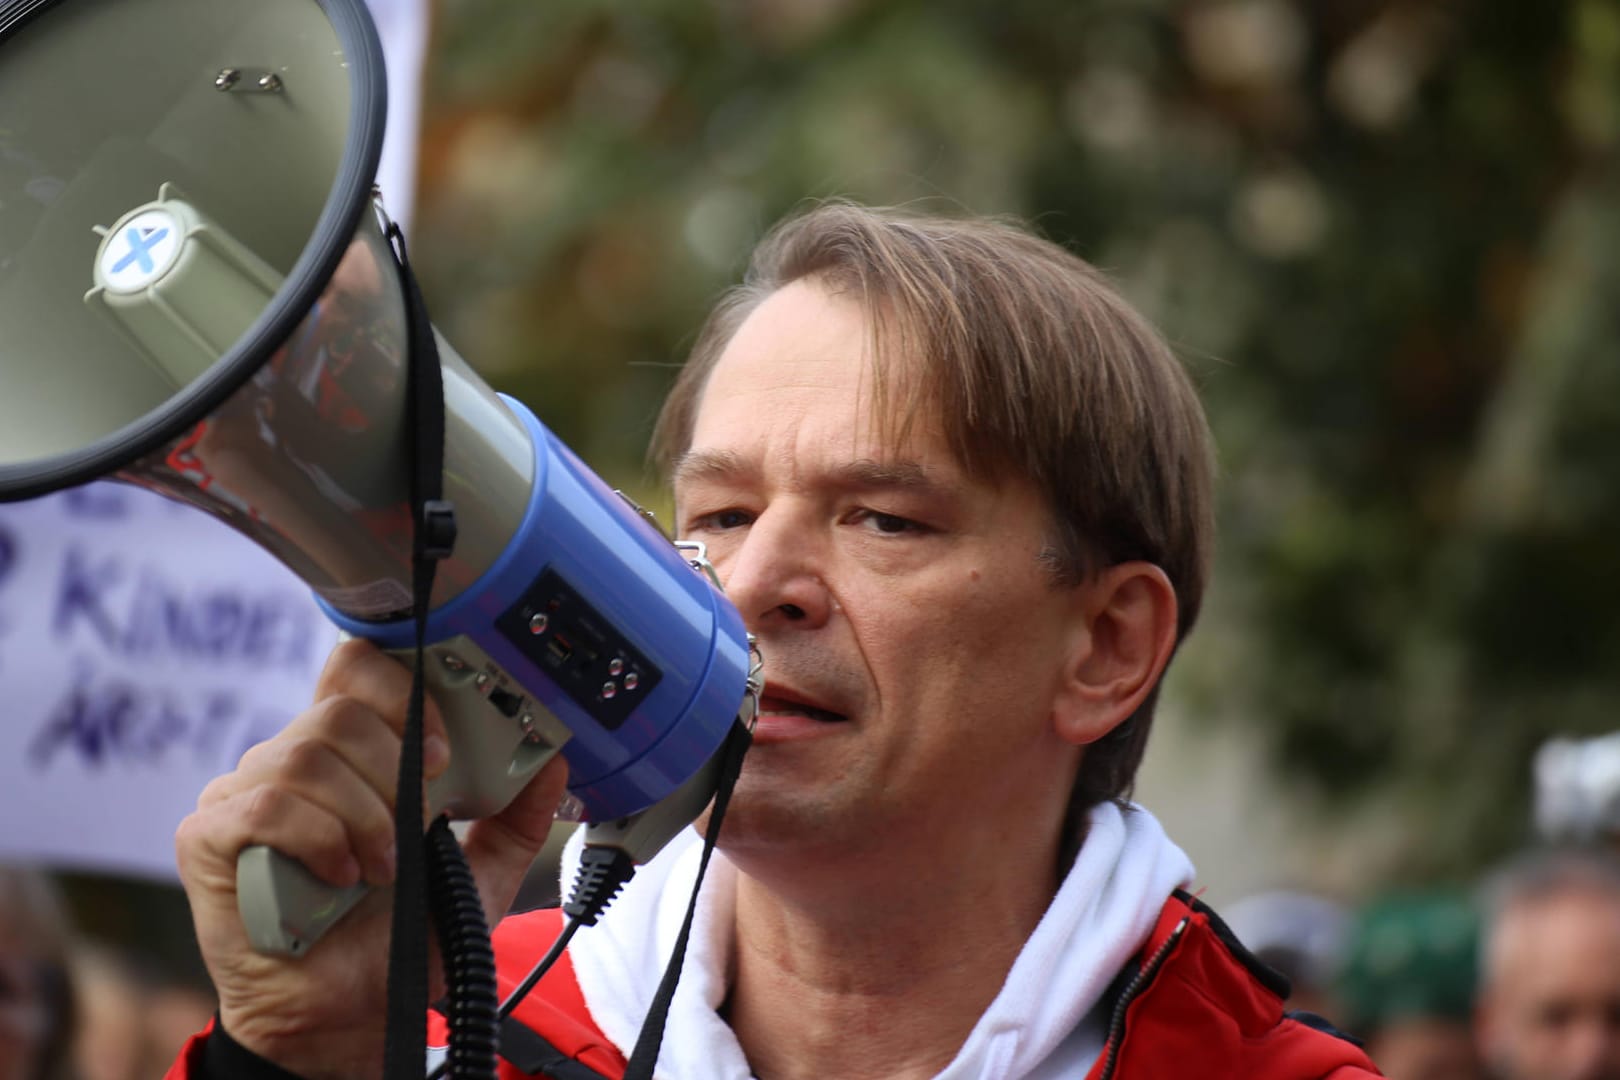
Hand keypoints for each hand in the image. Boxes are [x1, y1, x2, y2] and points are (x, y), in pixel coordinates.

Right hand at [175, 638, 568, 1079]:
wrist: (353, 1016)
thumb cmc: (403, 938)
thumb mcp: (480, 873)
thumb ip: (514, 817)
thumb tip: (553, 760)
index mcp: (348, 752)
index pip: (356, 668)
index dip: (401, 688)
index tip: (444, 747)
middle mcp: (289, 760)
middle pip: (340, 711)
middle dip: (396, 770)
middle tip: (420, 823)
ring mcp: (242, 795)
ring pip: (307, 756)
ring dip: (365, 816)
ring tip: (383, 869)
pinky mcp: (208, 837)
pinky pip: (265, 805)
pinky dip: (319, 838)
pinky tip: (343, 877)